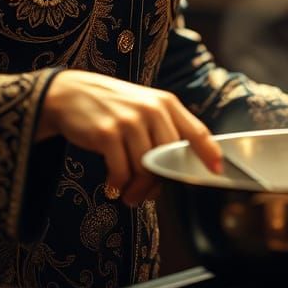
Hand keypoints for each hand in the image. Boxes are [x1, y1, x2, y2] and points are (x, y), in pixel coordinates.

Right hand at [36, 70, 222, 205]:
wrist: (70, 93)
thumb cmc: (113, 106)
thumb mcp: (144, 107)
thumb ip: (165, 130)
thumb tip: (181, 170)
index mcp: (165, 103)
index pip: (196, 131)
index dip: (209, 153)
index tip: (217, 171)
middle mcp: (151, 110)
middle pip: (169, 160)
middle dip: (158, 184)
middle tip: (145, 194)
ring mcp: (128, 121)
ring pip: (145, 170)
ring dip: (136, 190)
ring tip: (126, 193)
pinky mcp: (106, 133)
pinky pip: (121, 172)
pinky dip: (117, 185)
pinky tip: (111, 185)